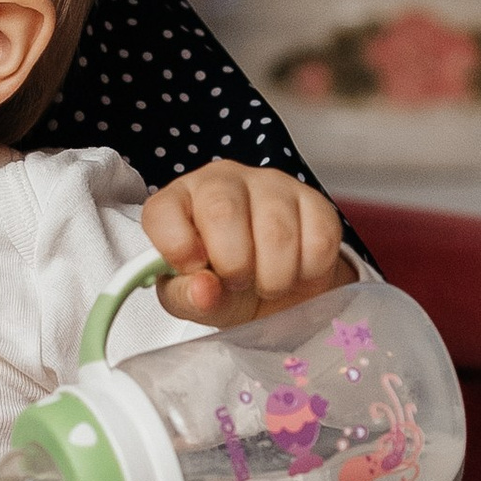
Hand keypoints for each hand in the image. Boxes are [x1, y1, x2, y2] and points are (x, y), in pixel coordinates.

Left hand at [143, 161, 352, 331]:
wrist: (273, 289)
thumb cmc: (221, 286)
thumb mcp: (193, 298)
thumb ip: (188, 297)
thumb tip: (204, 291)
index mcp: (178, 201)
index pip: (163, 211)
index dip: (176, 247)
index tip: (194, 270)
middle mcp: (221, 181)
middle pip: (223, 211)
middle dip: (233, 264)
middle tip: (238, 282)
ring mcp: (271, 185)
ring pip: (276, 230)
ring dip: (274, 276)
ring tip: (267, 284)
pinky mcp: (314, 201)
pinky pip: (318, 240)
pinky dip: (308, 272)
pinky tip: (296, 272)